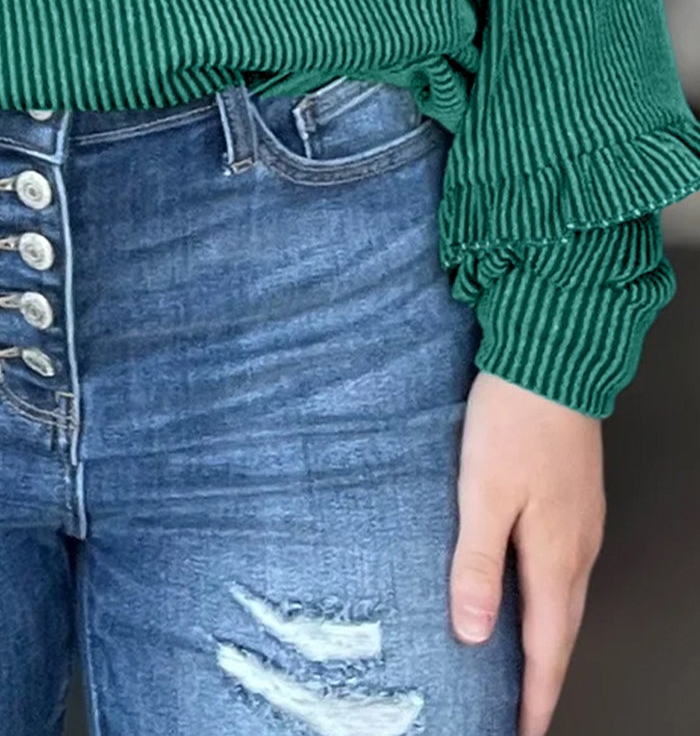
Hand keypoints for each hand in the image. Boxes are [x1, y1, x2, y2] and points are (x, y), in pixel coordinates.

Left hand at [450, 367, 604, 735]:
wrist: (553, 357)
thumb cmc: (515, 418)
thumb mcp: (482, 491)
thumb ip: (476, 563)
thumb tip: (474, 632)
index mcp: (555, 555)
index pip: (546, 647)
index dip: (533, 694)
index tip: (522, 730)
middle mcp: (577, 547)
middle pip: (562, 630)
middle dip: (544, 676)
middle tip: (524, 710)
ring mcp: (581, 522)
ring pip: (566, 599)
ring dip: (548, 638)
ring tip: (525, 664)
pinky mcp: (574, 499)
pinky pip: (565, 567)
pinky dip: (550, 597)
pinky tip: (531, 591)